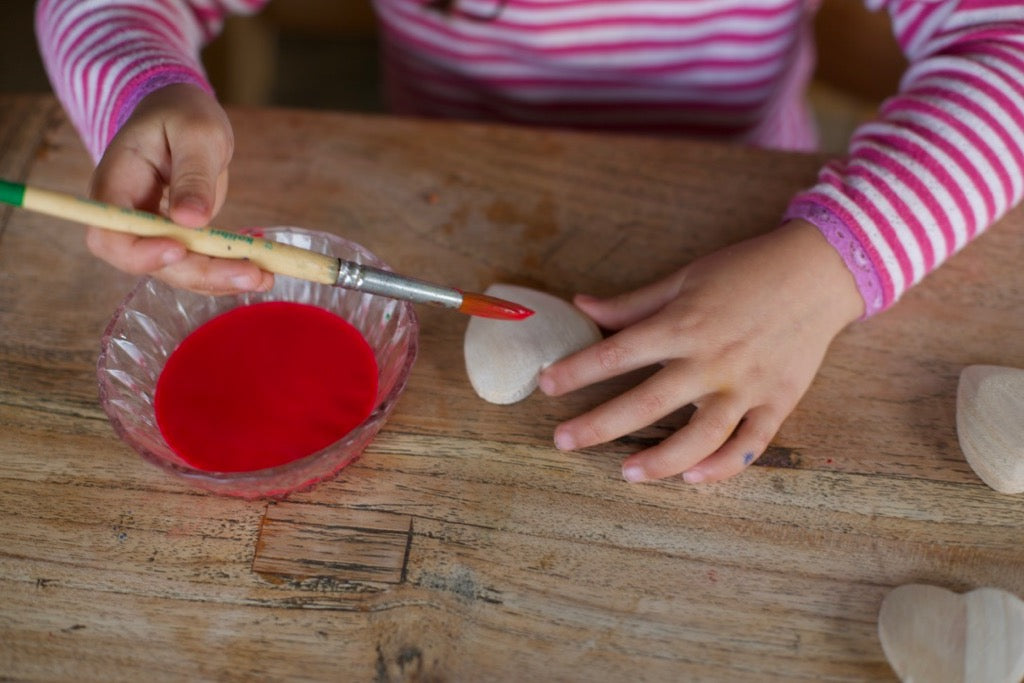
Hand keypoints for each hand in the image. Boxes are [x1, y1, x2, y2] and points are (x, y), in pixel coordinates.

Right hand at [87, 83, 272, 293]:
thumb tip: (192, 220)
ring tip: (264, 278)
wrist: (183, 116)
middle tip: (250, 276)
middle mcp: (127, 216)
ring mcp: (151, 231)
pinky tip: (260, 272)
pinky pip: (197, 264)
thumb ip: (193, 174)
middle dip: (199, 273)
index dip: (140, 252)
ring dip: (220, 279)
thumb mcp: (196, 134)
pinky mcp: (177, 238)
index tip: (181, 248)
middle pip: (149, 262)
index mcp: (116, 184)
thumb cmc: (183, 114)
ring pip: (177, 270)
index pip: (110, 234)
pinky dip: (227, 271)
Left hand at [537, 220, 863, 483]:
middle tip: (562, 441)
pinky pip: (749, 445)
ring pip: (699, 437)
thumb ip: (632, 303)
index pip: (616, 355)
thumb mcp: (684, 279)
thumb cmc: (745, 272)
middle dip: (597, 426)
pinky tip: (691, 477)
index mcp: (682, 325)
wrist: (820, 272)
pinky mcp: (778, 402)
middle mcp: (711, 360)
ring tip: (625, 472)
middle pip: (646, 404)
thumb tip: (581, 306)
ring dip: (659, 460)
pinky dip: (722, 467)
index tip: (545, 386)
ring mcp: (747, 386)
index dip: (576, 372)